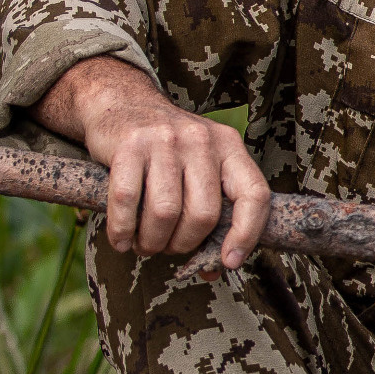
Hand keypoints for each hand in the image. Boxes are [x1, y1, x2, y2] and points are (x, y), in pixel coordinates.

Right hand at [36, 56, 271, 267]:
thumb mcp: (200, 167)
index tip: (228, 262)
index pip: (253, 195)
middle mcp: (202, 141)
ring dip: (152, 242)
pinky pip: (127, 201)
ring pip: (165, 213)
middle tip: (168, 248)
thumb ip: (212, 210)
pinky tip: (121, 240)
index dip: (246, 234)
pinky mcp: (129, 145)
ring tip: (144, 245)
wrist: (122, 103)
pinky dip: (123, 230)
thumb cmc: (168, 149)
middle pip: (203, 214)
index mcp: (230, 147)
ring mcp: (165, 140)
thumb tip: (213, 270)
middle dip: (183, 244)